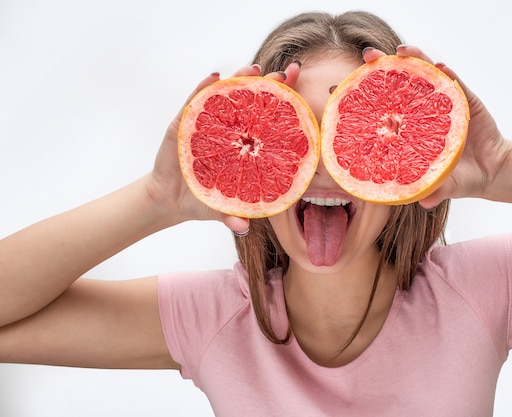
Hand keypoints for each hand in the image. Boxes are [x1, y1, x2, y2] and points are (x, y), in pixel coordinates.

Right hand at [145, 63, 301, 232]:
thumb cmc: (203, 199)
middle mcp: (227, 131)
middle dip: (268, 85)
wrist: (169, 200)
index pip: (267, 120)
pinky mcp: (183, 125)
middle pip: (250, 103)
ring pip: (225, 96)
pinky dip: (203, 88)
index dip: (284, 103)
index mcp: (243, 145)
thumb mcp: (221, 208)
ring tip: (253, 68)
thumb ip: (232, 216)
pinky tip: (214, 77)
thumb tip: (241, 227)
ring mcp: (205, 125)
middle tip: (283, 73)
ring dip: (239, 79)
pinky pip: (194, 102)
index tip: (301, 89)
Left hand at [364, 46, 511, 208]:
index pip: (379, 108)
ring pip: (425, 76)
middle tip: (368, 55)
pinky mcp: (466, 101)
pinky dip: (448, 75)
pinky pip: (455, 84)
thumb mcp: (444, 187)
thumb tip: (425, 204)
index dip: (359, 97)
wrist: (490, 171)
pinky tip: (441, 67)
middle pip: (398, 84)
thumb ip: (436, 191)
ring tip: (402, 51)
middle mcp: (420, 112)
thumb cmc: (457, 178)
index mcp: (407, 129)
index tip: (337, 87)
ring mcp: (443, 103)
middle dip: (381, 67)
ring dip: (415, 60)